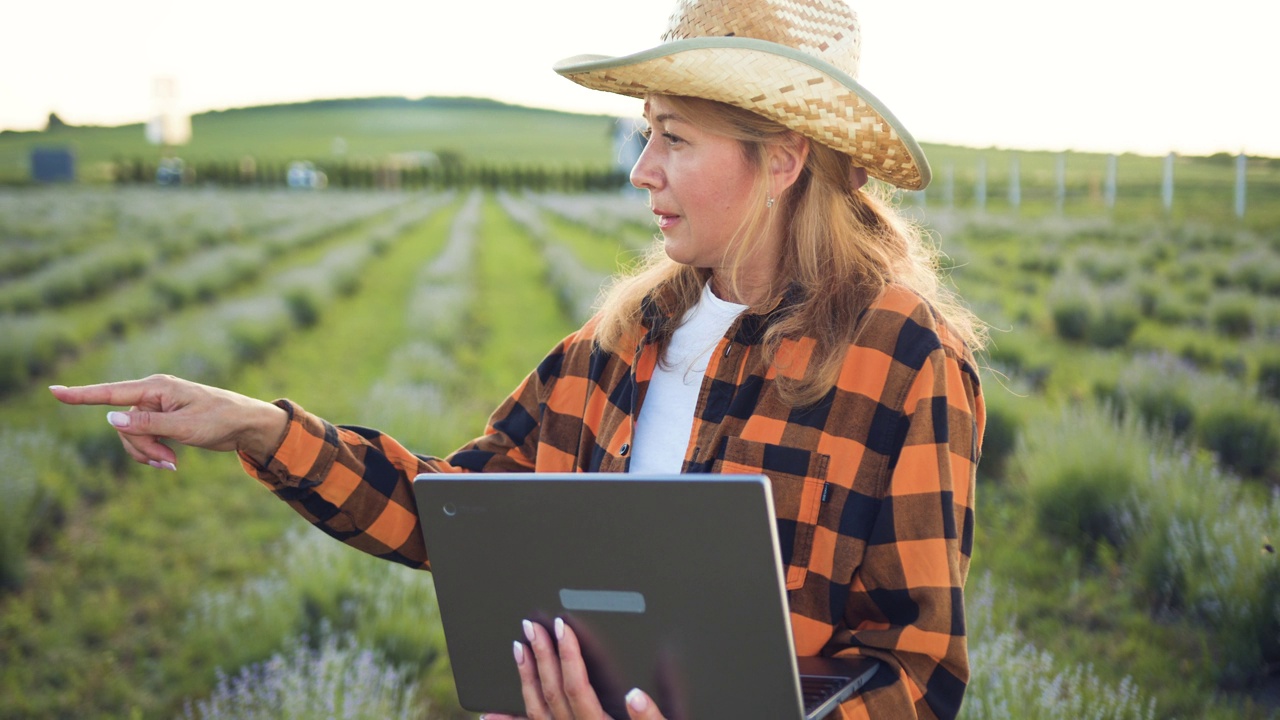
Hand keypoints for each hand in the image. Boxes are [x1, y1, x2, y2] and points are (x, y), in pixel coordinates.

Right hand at [49, 374, 287, 470]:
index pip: (112, 393)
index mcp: (157, 388)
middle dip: (139, 447)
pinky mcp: (162, 422)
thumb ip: (147, 424)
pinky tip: (171, 462)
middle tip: (166, 462)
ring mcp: (156, 409)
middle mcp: (153, 395)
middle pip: (122, 426)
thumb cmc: (221, 420)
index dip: (82, 395)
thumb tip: (110, 419)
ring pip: (131, 436)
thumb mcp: (184, 426)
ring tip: (171, 463)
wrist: (246, 425)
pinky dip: (152, 454)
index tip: (53, 391)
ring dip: (147, 454)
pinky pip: (143, 440)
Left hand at [483, 617, 666, 719]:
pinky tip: (491, 715)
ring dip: (525, 678)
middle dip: (541, 656)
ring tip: (518, 650)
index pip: (576, 686)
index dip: (567, 654)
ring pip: (536, 711)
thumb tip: (635, 695)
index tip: (562, 627)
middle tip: (531, 627)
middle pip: (551, 693)